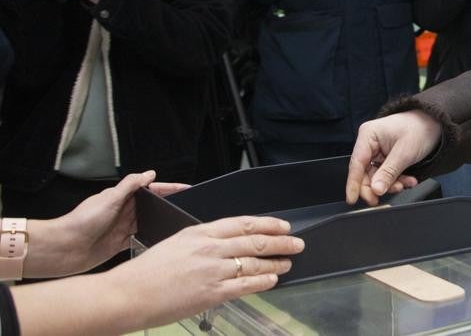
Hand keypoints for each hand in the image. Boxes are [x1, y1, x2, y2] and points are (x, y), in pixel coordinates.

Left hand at [24, 171, 187, 277]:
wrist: (64, 249)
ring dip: (159, 221)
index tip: (185, 188)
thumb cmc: (81, 222)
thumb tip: (149, 173)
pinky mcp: (119, 244)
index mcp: (120, 198)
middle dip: (167, 204)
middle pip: (150, 206)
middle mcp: (122, 212)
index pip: (149, 189)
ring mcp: (121, 228)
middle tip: (187, 205)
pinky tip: (158, 238)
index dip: (167, 188)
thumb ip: (130, 185)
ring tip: (176, 222)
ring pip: (147, 222)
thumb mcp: (109, 198)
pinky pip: (139, 239)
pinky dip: (148, 237)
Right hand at [106, 215, 303, 327]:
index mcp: (198, 233)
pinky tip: (272, 280)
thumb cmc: (144, 273)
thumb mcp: (175, 244)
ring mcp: (212, 271)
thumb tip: (223, 245)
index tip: (282, 226)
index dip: (267, 224)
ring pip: (254, 263)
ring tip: (287, 262)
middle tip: (297, 242)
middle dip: (281, 242)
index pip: (243, 223)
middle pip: (255, 242)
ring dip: (275, 263)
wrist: (126, 295)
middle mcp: (209, 249)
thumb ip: (201, 243)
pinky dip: (263, 281)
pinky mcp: (212, 293)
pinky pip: (245, 285)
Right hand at [346, 110, 435, 205]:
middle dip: (377, 186)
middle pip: (365, 173)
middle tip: (384, 197)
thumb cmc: (420, 129)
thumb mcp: (405, 153)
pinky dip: (397, 180)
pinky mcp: (386, 158)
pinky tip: (409, 180)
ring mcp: (378, 151)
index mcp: (368, 135)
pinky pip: (387, 175)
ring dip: (391, 184)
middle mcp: (369, 143)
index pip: (356, 163)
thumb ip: (389, 173)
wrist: (436, 124)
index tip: (352, 199)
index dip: (353, 184)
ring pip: (377, 177)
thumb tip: (375, 189)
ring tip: (406, 183)